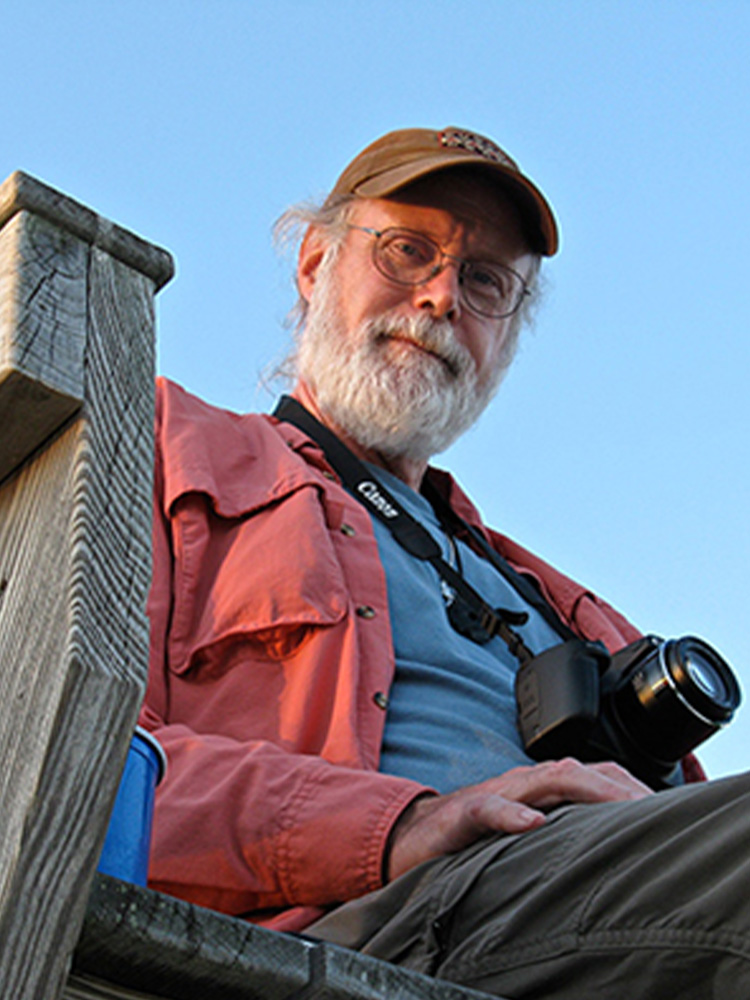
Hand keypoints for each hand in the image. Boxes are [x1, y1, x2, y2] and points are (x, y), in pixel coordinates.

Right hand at [386, 757, 652, 882]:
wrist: (413, 835)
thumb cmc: (473, 833)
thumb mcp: (525, 826)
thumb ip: (561, 823)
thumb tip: (609, 837)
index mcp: (538, 786)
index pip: (591, 775)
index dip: (627, 786)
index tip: (660, 808)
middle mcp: (521, 782)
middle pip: (576, 770)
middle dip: (616, 786)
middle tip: (649, 809)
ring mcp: (493, 795)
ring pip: (540, 781)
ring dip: (580, 789)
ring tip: (613, 806)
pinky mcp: (463, 816)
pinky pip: (489, 810)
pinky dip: (512, 815)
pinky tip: (532, 824)